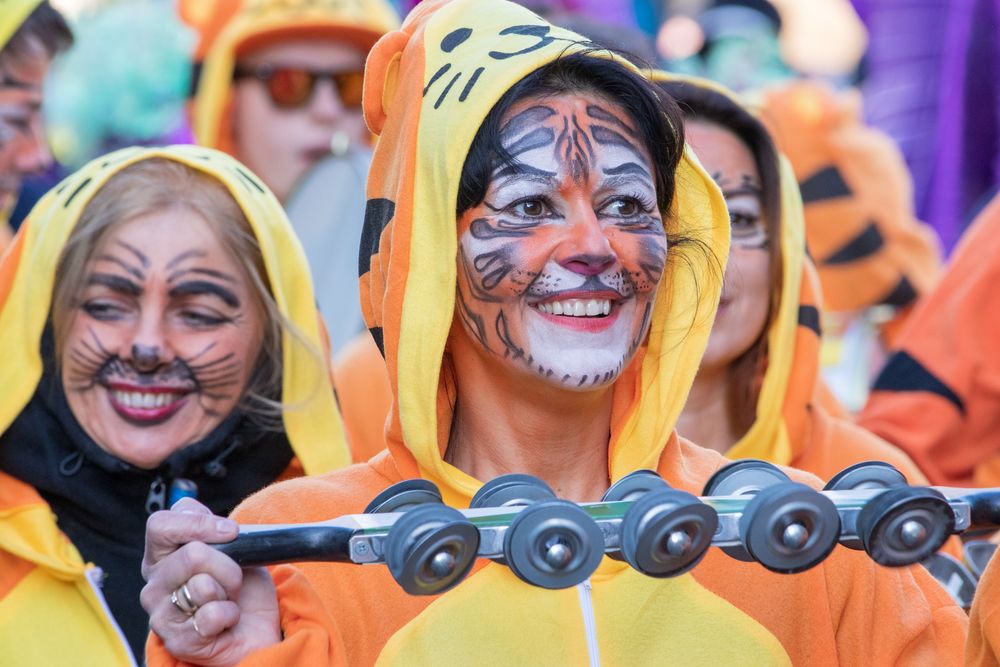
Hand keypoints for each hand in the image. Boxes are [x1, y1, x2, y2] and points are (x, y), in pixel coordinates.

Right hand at [140, 498, 280, 665]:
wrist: (255, 629)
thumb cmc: (241, 586)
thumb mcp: (236, 547)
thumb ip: (218, 530)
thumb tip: (224, 529)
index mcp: (161, 556)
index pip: (160, 525)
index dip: (199, 523)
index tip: (231, 532)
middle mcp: (154, 584)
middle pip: (192, 554)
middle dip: (228, 565)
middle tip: (233, 579)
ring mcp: (161, 615)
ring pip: (204, 585)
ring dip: (229, 591)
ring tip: (226, 600)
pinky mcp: (177, 641)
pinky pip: (212, 615)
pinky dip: (230, 615)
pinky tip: (225, 622)